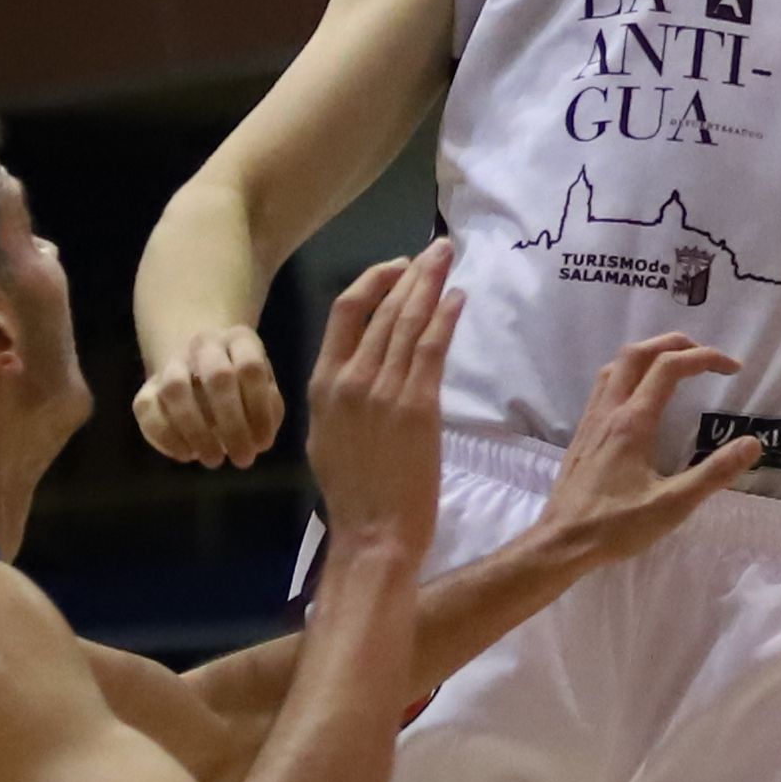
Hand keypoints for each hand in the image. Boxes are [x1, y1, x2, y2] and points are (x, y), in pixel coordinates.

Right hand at [136, 323, 287, 467]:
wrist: (199, 371)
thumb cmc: (242, 389)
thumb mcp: (265, 393)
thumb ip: (269, 411)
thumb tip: (258, 438)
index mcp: (239, 340)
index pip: (251, 367)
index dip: (259, 409)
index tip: (263, 444)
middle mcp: (204, 344)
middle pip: (217, 376)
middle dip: (232, 425)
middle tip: (242, 459)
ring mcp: (171, 363)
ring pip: (175, 389)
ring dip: (196, 431)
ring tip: (213, 459)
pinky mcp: (146, 389)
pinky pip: (147, 409)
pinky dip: (166, 437)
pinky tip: (188, 454)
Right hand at [300, 244, 462, 556]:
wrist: (373, 533)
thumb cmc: (353, 493)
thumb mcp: (328, 436)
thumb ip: (339, 397)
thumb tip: (355, 367)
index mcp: (323, 384)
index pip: (345, 313)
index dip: (373, 281)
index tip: (397, 266)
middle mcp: (350, 379)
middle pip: (382, 309)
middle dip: (411, 273)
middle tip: (436, 249)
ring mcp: (384, 390)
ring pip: (408, 323)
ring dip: (431, 285)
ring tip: (447, 259)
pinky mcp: (418, 406)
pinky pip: (432, 350)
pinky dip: (445, 318)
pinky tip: (457, 298)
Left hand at [534, 332, 768, 568]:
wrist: (561, 542)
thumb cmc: (616, 526)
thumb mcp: (672, 505)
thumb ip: (713, 473)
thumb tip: (752, 443)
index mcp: (633, 422)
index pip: (669, 367)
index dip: (704, 358)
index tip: (732, 369)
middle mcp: (609, 411)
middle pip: (637, 353)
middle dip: (675, 344)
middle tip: (705, 357)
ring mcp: (591, 420)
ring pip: (616, 365)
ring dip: (648, 354)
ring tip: (675, 366)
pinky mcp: (582, 433)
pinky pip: (604, 385)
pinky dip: (629, 373)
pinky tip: (640, 397)